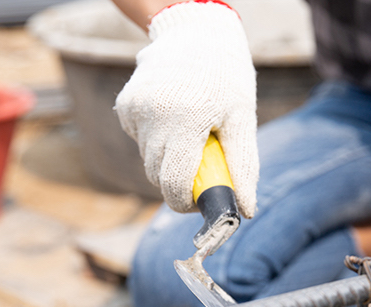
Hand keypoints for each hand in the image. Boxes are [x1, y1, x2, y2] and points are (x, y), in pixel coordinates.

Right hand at [114, 1, 258, 216]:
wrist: (196, 32)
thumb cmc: (226, 78)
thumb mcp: (242, 119)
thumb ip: (242, 166)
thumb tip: (245, 210)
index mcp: (187, 120)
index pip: (174, 184)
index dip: (185, 202)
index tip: (200, 201)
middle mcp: (154, 116)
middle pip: (157, 176)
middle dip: (179, 181)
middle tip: (203, 165)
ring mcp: (135, 110)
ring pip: (148, 159)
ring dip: (168, 158)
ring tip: (190, 132)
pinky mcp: (125, 105)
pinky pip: (140, 140)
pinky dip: (156, 139)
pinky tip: (173, 116)